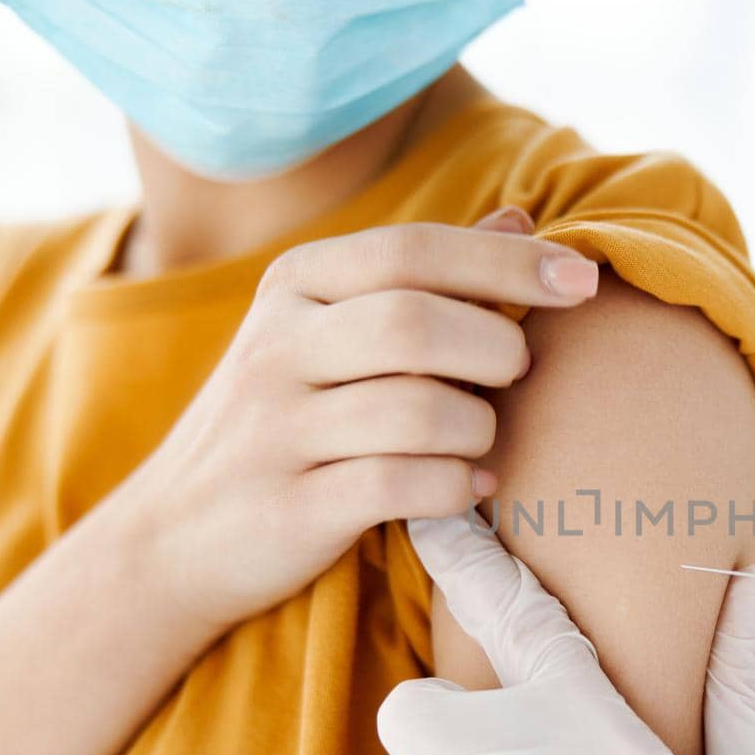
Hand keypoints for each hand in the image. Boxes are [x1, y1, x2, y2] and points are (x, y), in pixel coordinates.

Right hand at [115, 207, 599, 631]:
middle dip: (495, 350)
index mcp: (296, 285)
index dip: (508, 263)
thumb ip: (423, 277)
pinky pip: (403, 486)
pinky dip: (457, 486)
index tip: (582, 281)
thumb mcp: (330, 330)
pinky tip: (468, 486)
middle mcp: (277, 346)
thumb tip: (521, 218)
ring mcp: (277, 430)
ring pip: (420, 410)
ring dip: (480, 428)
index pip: (414, 249)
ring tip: (482, 440)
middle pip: (416, 322)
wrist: (173, 535)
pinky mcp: (291, 509)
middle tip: (516, 376)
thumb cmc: (284, 419)